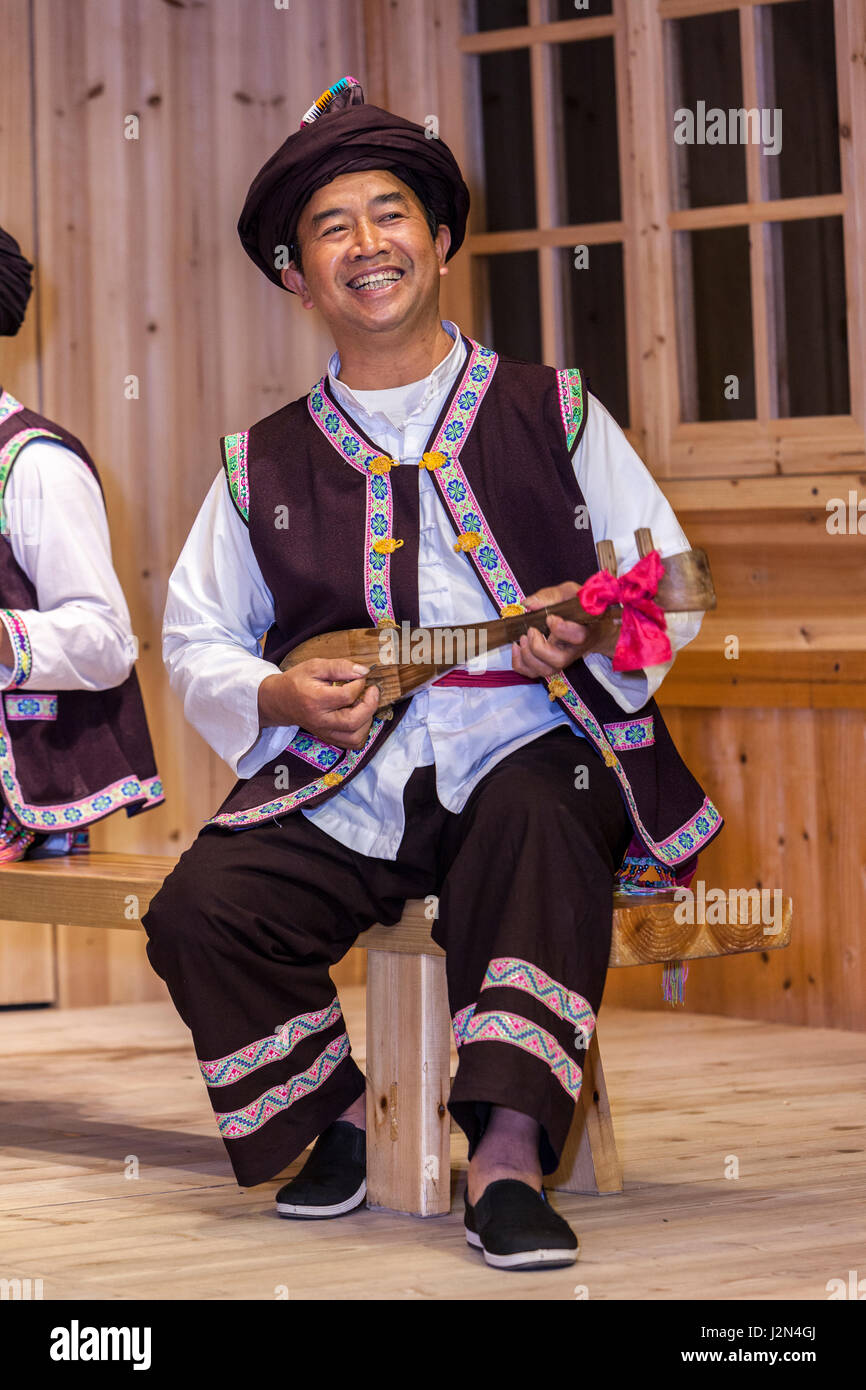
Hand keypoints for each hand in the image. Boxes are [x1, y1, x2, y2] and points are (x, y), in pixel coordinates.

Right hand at [257, 658, 379, 750]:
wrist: (280, 701)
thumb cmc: (298, 681)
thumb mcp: (315, 666)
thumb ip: (339, 667)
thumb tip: (363, 671)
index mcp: (315, 700)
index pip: (346, 696)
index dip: (359, 684)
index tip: (360, 676)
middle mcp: (320, 720)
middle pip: (353, 721)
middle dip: (370, 705)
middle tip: (372, 691)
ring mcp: (324, 732)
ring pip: (355, 737)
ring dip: (367, 720)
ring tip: (364, 704)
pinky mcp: (328, 738)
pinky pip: (352, 743)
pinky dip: (362, 730)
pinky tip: (360, 715)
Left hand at [511, 581, 620, 678]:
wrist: (587, 625)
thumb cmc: (578, 608)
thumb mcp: (570, 593)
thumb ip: (552, 596)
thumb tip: (528, 604)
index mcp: (585, 630)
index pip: (578, 637)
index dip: (562, 629)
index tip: (550, 618)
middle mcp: (574, 650)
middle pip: (559, 660)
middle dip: (539, 647)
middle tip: (531, 630)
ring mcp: (561, 660)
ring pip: (546, 670)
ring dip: (528, 656)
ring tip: (522, 638)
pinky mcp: (548, 664)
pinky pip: (533, 673)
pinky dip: (519, 663)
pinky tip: (516, 646)